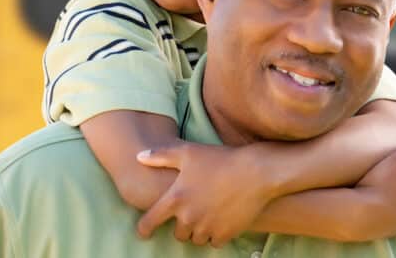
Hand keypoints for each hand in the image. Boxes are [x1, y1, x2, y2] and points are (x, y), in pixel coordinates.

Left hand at [134, 143, 272, 246]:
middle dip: (183, 226)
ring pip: (197, 239)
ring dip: (200, 231)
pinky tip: (222, 219)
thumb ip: (161, 155)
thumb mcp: (189, 152)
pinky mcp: (225, 234)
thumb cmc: (221, 159)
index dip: (144, 229)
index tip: (144, 232)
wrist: (256, 172)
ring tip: (210, 214)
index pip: (150, 222)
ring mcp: (207, 227)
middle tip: (194, 212)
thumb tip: (138, 156)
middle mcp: (188, 217)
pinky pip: (215, 242)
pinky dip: (216, 234)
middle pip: (178, 234)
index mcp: (175, 199)